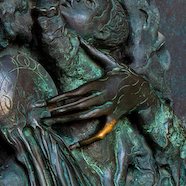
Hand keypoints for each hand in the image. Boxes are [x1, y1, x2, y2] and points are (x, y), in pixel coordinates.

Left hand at [42, 45, 158, 145]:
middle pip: (77, 106)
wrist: (144, 91)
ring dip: (66, 121)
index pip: (77, 92)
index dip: (61, 97)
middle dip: (58, 110)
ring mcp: (108, 110)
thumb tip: (81, 40)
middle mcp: (103, 98)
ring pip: (84, 118)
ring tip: (50, 122)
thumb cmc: (125, 74)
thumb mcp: (111, 62)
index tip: (47, 102)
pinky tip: (73, 146)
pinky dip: (87, 141)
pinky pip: (100, 133)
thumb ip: (94, 51)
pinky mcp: (112, 119)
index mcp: (100, 84)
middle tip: (42, 114)